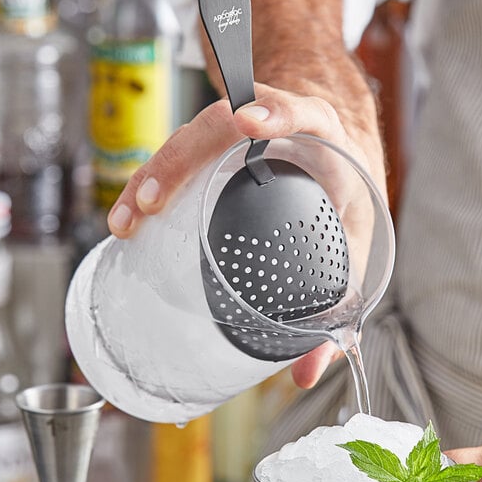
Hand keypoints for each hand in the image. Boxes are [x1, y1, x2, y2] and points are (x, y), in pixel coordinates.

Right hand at [107, 82, 384, 387]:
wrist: (337, 151)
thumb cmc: (345, 191)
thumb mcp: (353, 239)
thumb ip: (338, 298)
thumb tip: (305, 371)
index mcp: (320, 132)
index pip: (299, 110)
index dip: (275, 110)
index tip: (247, 122)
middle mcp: (273, 122)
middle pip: (219, 124)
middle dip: (180, 158)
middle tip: (151, 202)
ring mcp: (239, 131)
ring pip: (188, 139)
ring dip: (152, 174)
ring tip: (128, 218)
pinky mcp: (217, 146)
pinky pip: (179, 157)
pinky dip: (151, 182)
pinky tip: (132, 215)